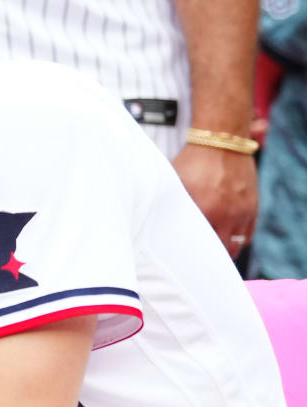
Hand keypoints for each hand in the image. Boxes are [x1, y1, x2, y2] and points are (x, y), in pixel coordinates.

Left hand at [172, 143, 257, 258]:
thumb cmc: (192, 162)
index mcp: (203, 210)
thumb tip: (153, 223)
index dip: (191, 255)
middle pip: (219, 251)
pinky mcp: (253, 207)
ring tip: (213, 254)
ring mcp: (242, 212)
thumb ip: (170, 205)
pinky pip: (247, 234)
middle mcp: (225, 214)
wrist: (221, 142)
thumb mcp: (175, 184)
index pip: (197, 245)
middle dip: (209, 258)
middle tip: (198, 263)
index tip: (183, 260)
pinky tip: (227, 240)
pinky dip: (238, 240)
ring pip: (236, 246)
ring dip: (225, 251)